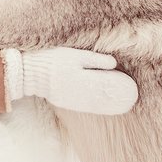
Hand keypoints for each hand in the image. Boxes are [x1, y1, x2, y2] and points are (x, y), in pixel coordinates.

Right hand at [2, 47, 137, 115]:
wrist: (30, 71)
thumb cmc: (52, 59)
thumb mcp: (73, 55)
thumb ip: (94, 60)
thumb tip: (113, 64)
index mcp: (81, 79)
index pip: (105, 85)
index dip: (118, 86)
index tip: (131, 87)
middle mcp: (78, 93)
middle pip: (103, 97)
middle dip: (116, 98)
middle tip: (131, 98)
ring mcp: (72, 100)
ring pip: (96, 104)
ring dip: (109, 104)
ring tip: (122, 105)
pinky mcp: (66, 102)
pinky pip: (86, 106)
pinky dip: (97, 106)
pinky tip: (105, 106)